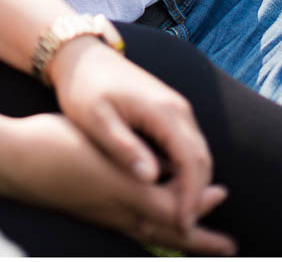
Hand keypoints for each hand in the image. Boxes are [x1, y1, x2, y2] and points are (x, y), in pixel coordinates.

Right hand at [6, 113, 235, 253]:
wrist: (14, 158)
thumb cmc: (62, 154)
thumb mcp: (114, 169)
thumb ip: (150, 193)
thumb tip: (188, 205)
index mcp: (130, 203)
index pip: (179, 212)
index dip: (201, 204)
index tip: (221, 193)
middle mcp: (121, 215)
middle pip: (170, 233)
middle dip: (199, 239)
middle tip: (229, 247)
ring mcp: (103, 213)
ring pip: (149, 231)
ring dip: (176, 234)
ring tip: (195, 238)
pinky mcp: (87, 207)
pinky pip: (130, 225)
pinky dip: (149, 227)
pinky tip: (143, 219)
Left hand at [45, 35, 214, 233]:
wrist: (79, 54)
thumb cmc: (82, 86)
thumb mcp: (94, 118)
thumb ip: (123, 146)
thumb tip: (151, 178)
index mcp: (164, 111)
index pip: (192, 162)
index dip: (191, 197)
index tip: (180, 223)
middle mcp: (178, 109)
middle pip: (202, 161)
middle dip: (196, 195)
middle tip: (180, 226)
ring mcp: (176, 108)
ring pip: (196, 154)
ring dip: (191, 184)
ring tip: (174, 213)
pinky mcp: (168, 111)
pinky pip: (185, 146)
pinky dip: (183, 170)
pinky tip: (165, 187)